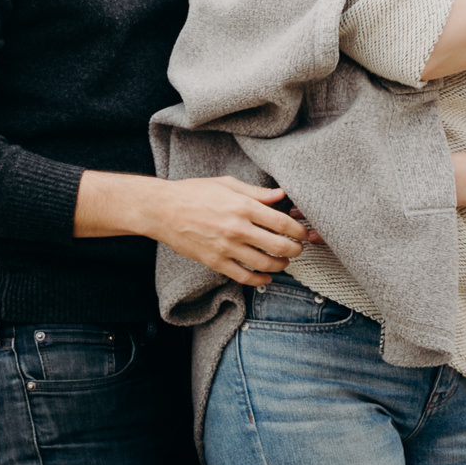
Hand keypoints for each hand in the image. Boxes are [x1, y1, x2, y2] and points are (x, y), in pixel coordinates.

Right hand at [77, 172, 309, 286]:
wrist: (163, 210)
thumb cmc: (194, 192)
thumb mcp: (227, 184)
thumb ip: (257, 192)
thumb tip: (281, 195)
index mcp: (243, 206)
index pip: (283, 224)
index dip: (298, 231)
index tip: (302, 233)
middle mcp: (237, 229)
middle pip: (279, 247)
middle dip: (294, 251)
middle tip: (296, 249)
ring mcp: (226, 248)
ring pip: (265, 265)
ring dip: (280, 266)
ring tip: (283, 262)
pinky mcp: (216, 262)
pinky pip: (244, 277)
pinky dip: (259, 281)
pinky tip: (265, 278)